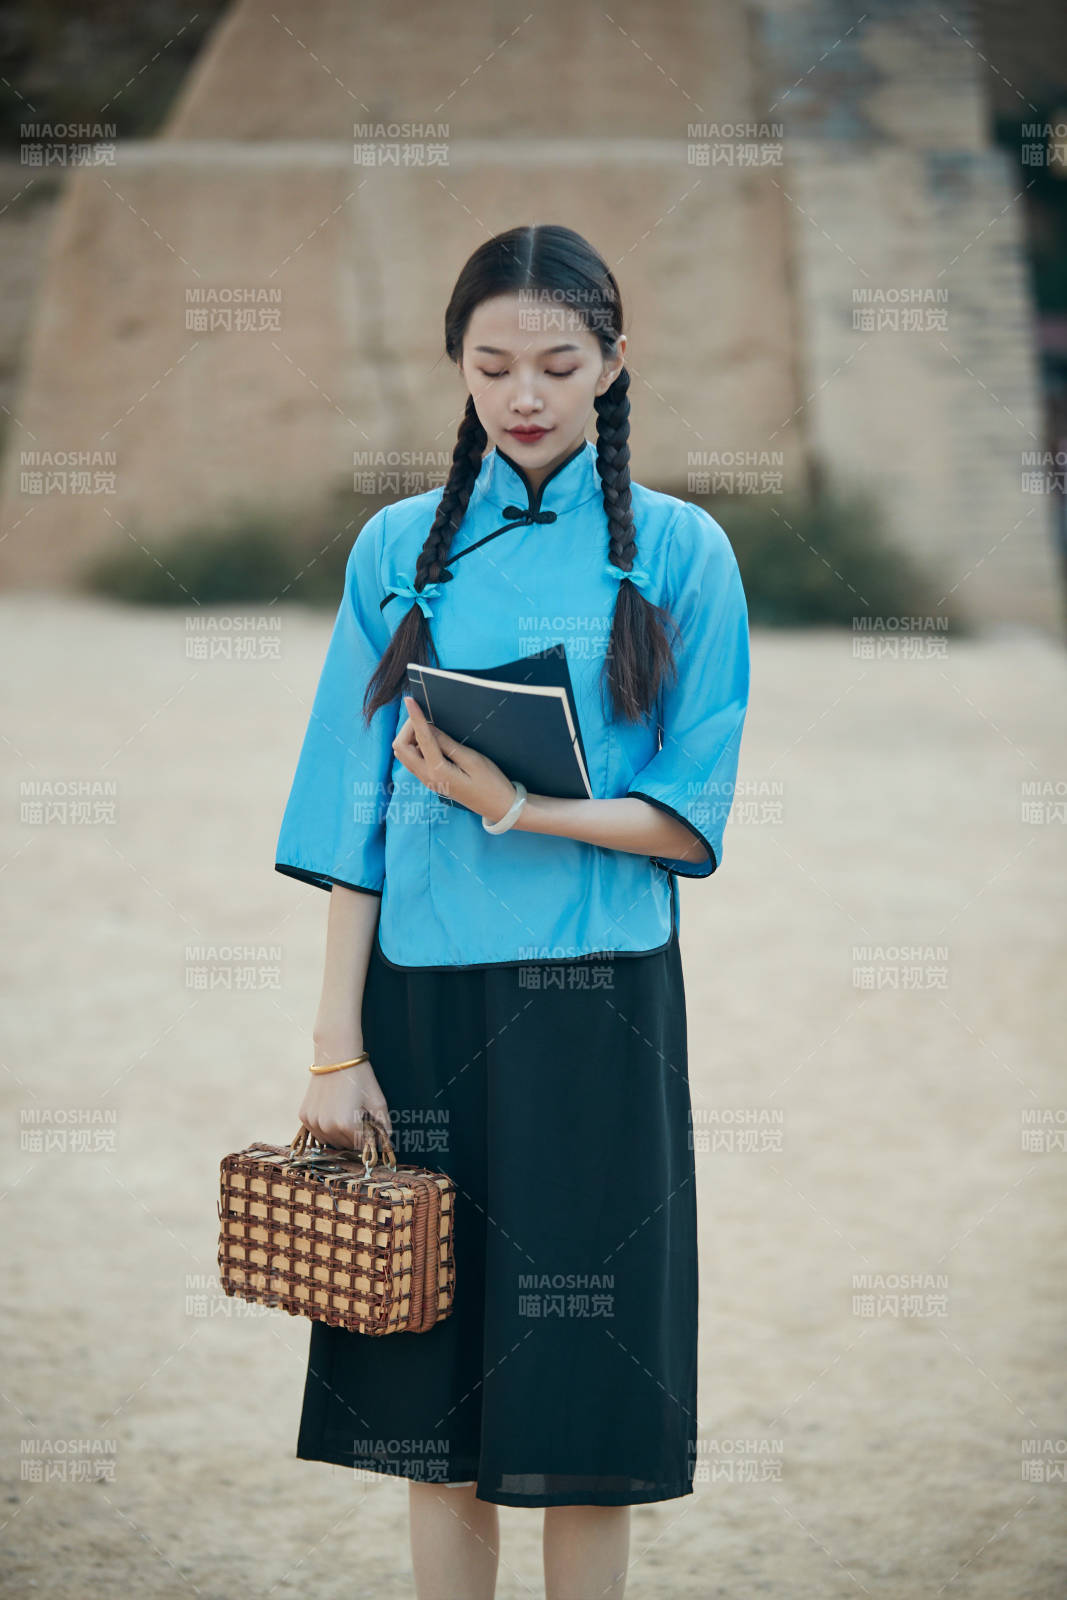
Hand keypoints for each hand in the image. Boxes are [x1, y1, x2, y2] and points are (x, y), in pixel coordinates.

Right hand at [298, 1056, 392, 1152]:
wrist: (335, 1056)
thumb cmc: (359, 1077)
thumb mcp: (377, 1100)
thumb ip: (384, 1124)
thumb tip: (387, 1140)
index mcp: (346, 1125)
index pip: (360, 1146)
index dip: (367, 1138)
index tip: (368, 1125)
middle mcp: (327, 1127)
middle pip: (345, 1145)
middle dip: (353, 1136)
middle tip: (357, 1118)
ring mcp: (313, 1122)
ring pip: (330, 1140)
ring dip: (338, 1134)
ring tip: (345, 1114)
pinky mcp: (304, 1116)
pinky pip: (317, 1131)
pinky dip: (325, 1127)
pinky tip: (332, 1111)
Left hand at [392, 694, 518, 823]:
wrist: (498, 807)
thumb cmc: (491, 783)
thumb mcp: (472, 759)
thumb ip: (447, 744)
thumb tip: (429, 728)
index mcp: (438, 771)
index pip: (421, 738)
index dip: (415, 717)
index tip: (409, 700)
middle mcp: (427, 777)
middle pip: (401, 747)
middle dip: (408, 728)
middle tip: (427, 717)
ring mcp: (427, 780)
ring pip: (404, 754)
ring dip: (410, 737)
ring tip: (430, 728)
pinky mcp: (431, 781)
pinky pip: (413, 760)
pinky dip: (416, 746)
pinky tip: (432, 741)